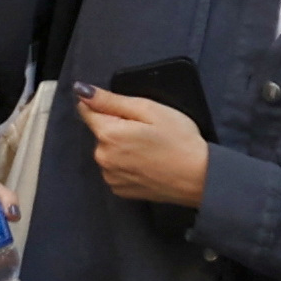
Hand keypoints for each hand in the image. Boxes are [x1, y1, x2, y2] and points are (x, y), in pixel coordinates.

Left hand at [77, 86, 210, 206]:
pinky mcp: (120, 189)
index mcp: (108, 134)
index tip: (126, 110)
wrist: (198, 178)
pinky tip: (147, 163)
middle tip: (147, 130)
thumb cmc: (179, 140)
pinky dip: (126, 164)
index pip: (88, 111)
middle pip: (100, 132)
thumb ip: (112, 101)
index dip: (106, 106)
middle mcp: (102, 158)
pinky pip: (115, 169)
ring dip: (121, 146)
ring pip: (108, 151)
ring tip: (149, 148)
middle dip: (117, 127)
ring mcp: (110, 176)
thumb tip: (82, 91)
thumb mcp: (149, 110)